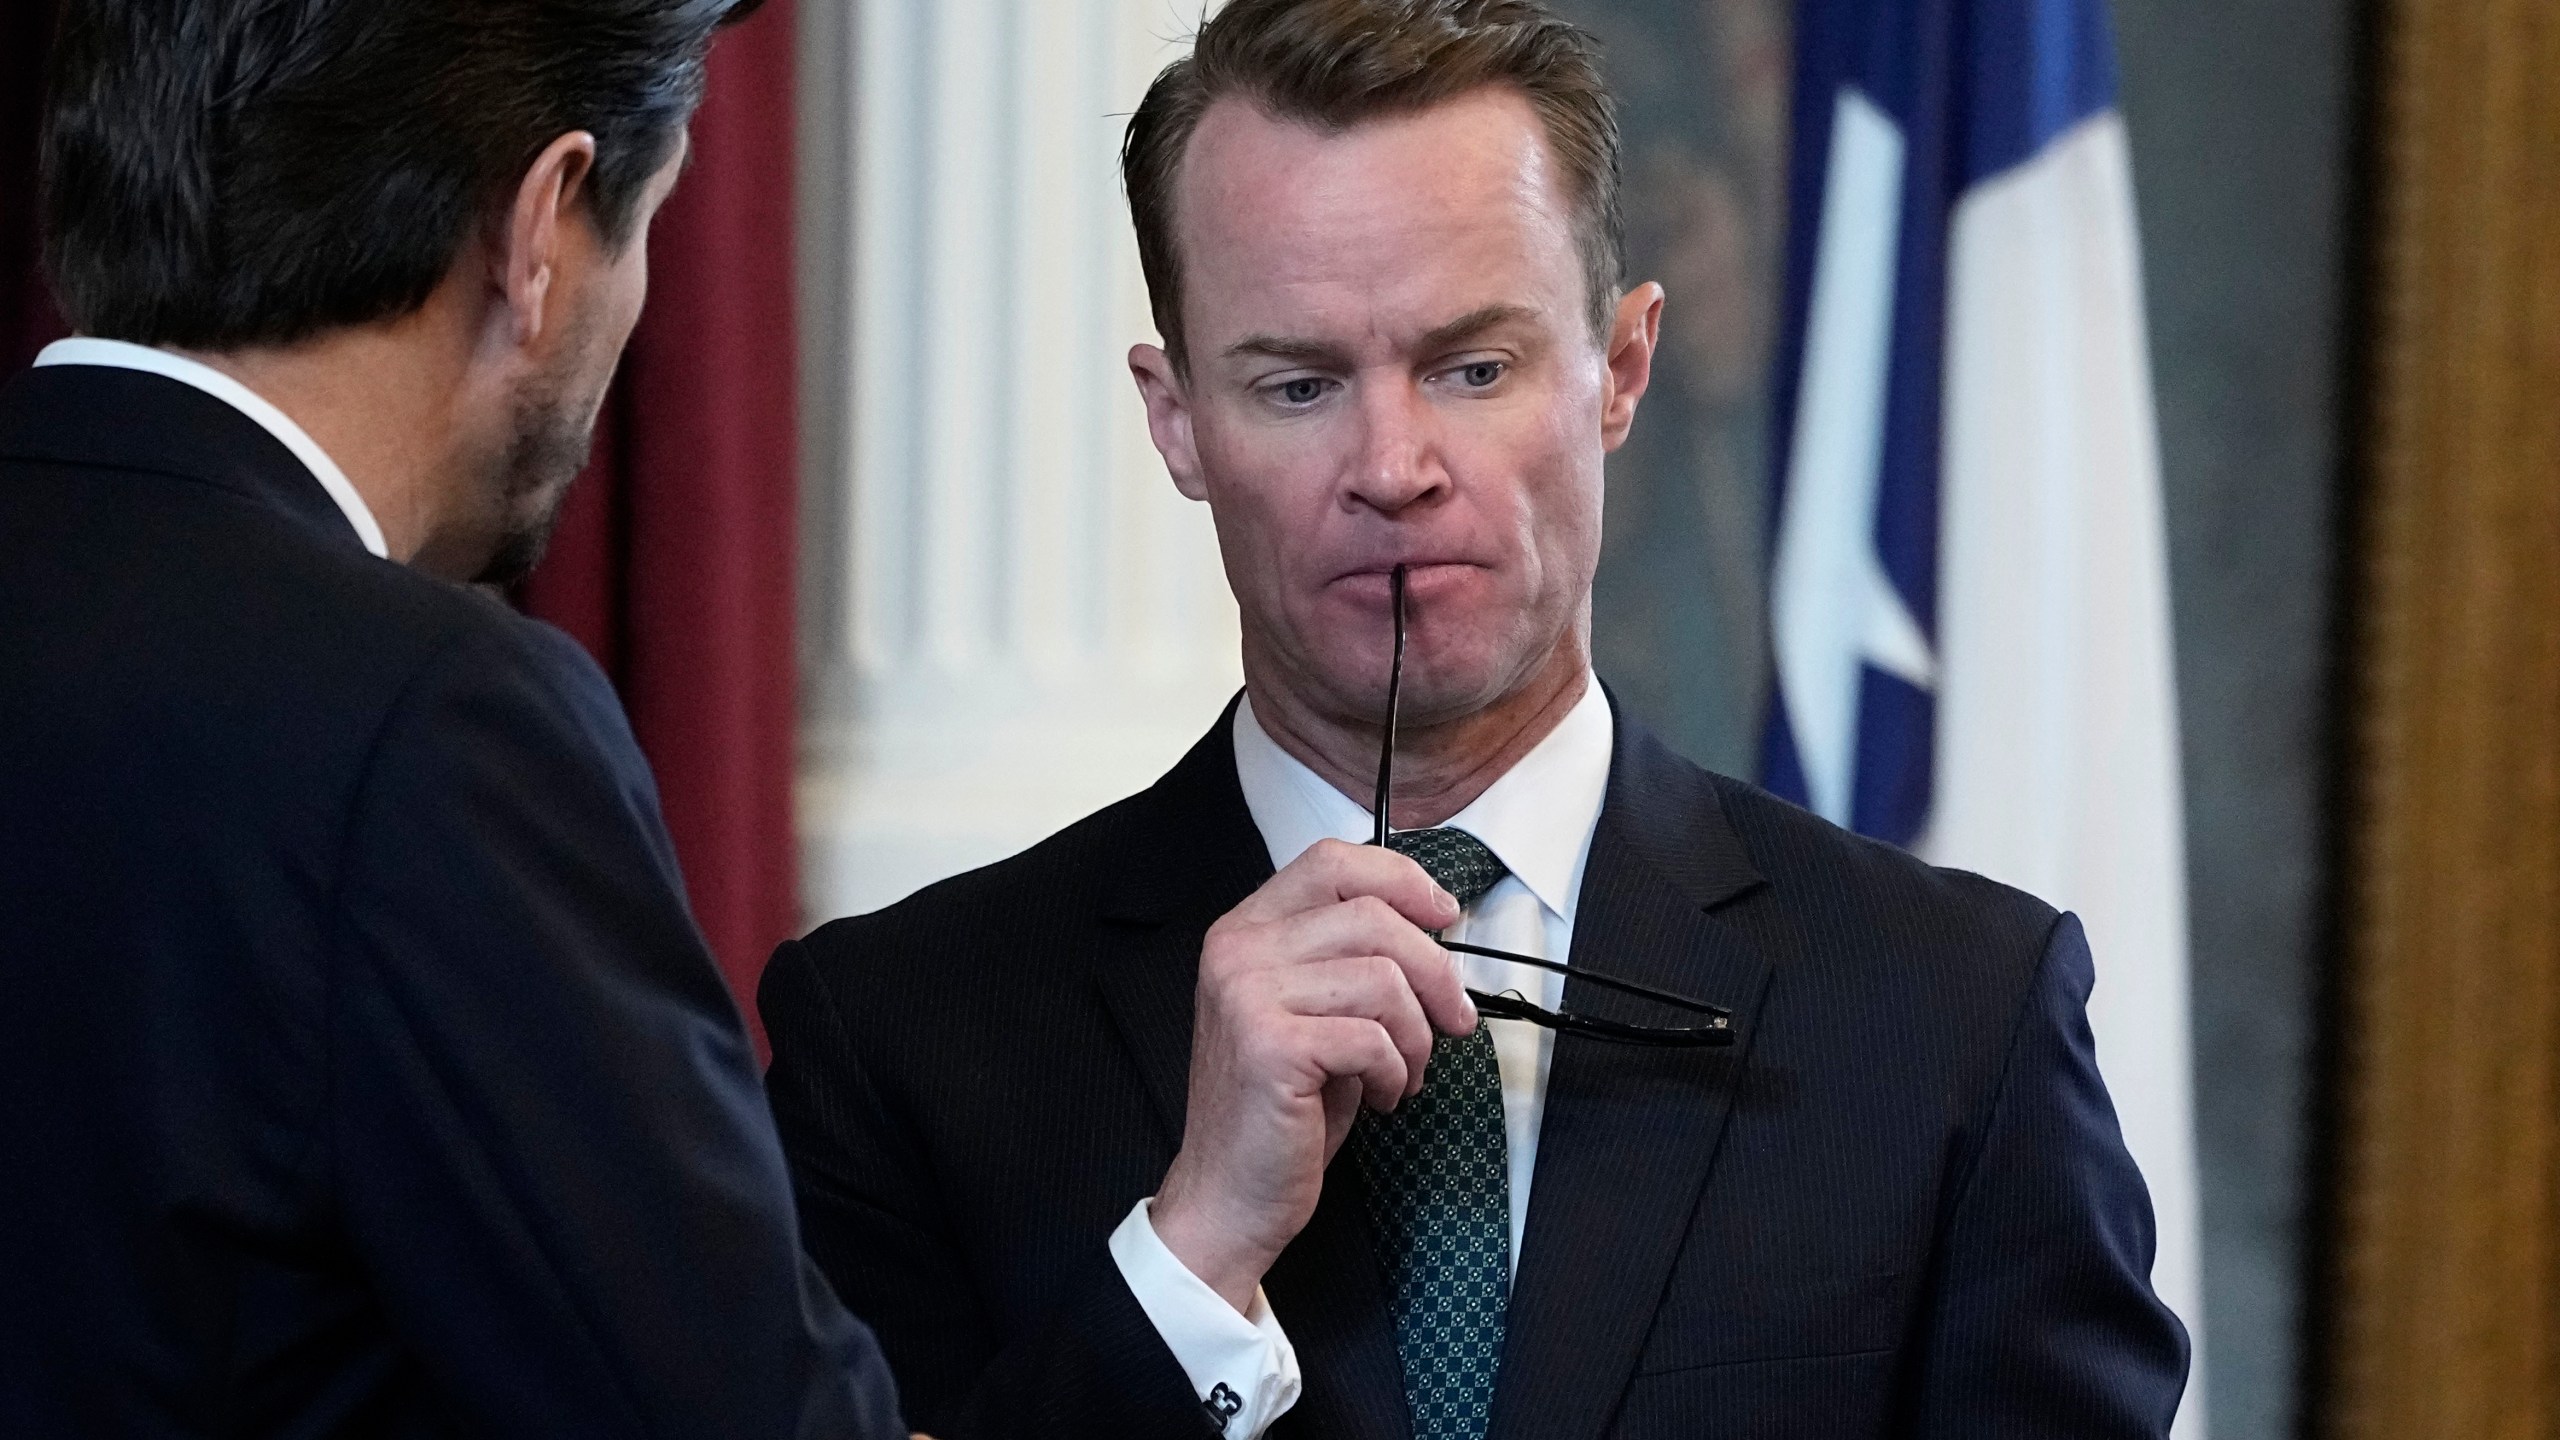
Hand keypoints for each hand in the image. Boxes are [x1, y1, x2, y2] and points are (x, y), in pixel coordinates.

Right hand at [1149, 839, 1476, 1310]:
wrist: (1229, 1195)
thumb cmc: (1281, 1109)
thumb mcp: (1314, 1013)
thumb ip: (1351, 959)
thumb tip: (1436, 925)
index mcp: (1244, 931)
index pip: (1332, 863)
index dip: (1401, 880)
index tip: (1445, 916)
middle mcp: (1237, 951)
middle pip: (1372, 916)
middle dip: (1435, 972)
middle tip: (1453, 1021)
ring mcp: (1246, 995)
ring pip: (1382, 977)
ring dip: (1416, 1035)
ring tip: (1403, 1072)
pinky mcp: (1269, 1046)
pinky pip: (1373, 1036)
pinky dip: (1396, 1072)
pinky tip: (1381, 1096)